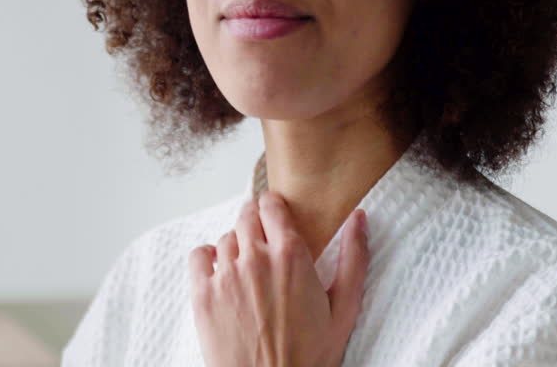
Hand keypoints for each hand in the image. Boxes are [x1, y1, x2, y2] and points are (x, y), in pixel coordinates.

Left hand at [188, 190, 369, 366]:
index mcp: (290, 255)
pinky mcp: (202, 294)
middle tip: (263, 241)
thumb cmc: (310, 356)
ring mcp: (225, 275)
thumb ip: (353, 258)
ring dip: (236, 245)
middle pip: (245, 215)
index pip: (271, 205)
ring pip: (226, 237)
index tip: (276, 216)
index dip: (273, 207)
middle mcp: (254, 258)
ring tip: (247, 268)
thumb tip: (358, 217)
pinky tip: (220, 273)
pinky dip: (207, 258)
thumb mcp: (343, 309)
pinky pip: (198, 256)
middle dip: (255, 221)